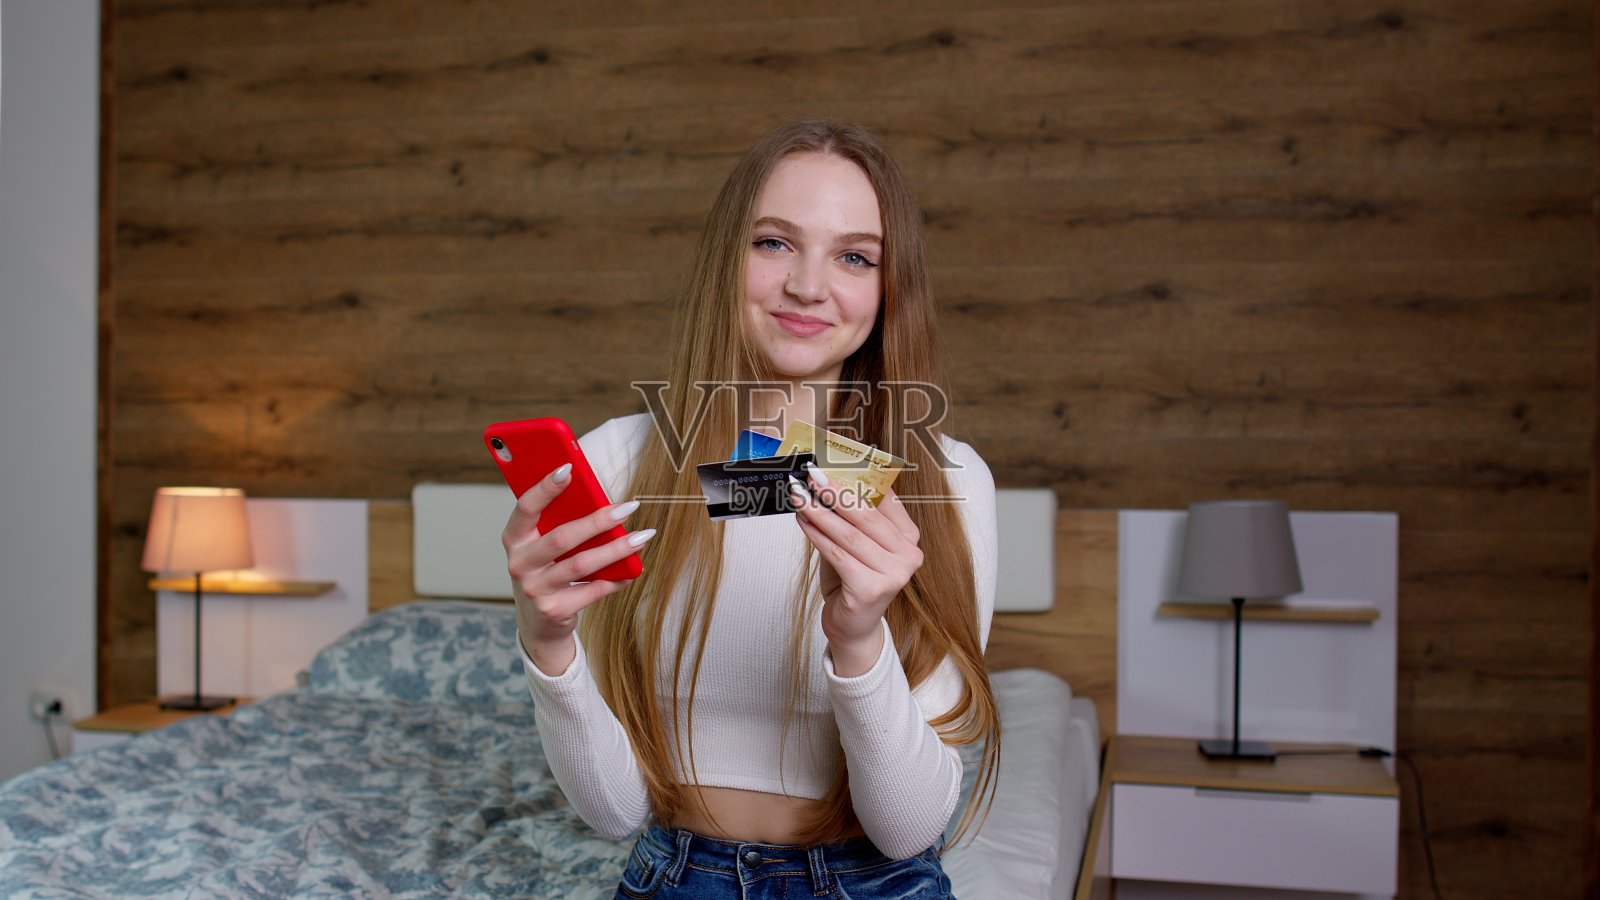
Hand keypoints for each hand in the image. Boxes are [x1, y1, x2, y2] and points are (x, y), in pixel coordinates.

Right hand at [501, 463, 655, 674]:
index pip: (525, 508)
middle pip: (561, 538)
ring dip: (615, 549)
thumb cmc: (545, 569)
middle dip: (598, 521)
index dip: (545, 488)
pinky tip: (633, 568)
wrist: (538, 622)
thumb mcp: (541, 545)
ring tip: (641, 536)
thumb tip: (595, 494)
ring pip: (581, 564)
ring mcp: (535, 589)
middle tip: (628, 507)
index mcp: (513, 539)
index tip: (569, 468)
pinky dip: (616, 579)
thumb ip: (557, 521)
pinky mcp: (554, 610)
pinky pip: (592, 591)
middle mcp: (519, 564)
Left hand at [789, 467, 923, 675]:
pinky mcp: (870, 589)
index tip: (833, 462)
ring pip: (849, 534)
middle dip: (834, 491)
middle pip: (866, 515)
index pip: (886, 499)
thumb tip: (825, 480)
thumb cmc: (853, 580)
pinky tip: (802, 521)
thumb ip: (851, 517)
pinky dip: (816, 536)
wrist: (854, 626)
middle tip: (811, 475)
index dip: (859, 477)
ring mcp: (893, 574)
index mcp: (909, 538)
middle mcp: (909, 555)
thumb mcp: (857, 544)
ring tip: (799, 496)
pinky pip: (837, 554)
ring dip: (819, 512)